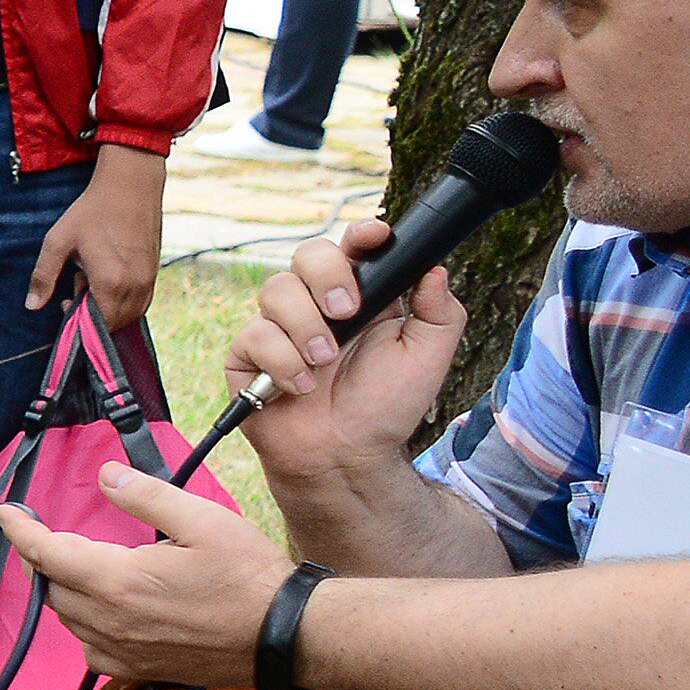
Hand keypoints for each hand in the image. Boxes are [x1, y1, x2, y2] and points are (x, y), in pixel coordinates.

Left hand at [0, 464, 286, 689]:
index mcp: (119, 582)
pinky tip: (103, 610)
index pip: (46, 554)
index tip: (4, 513)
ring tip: (74, 566)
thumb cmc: (250, 577)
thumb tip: (106, 475)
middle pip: (52, 589)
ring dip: (63, 592)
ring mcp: (125, 652)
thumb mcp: (202, 521)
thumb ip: (146, 497)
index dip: (20, 531)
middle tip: (45, 535)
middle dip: (42, 559)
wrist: (285, 636)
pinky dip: (85, 625)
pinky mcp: (141, 669)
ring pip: (69, 620)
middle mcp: (112, 622)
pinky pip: (92, 649)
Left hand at [29, 146, 167, 329]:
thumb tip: (32, 306)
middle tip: (79, 283)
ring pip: (131, 314)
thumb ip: (43, 276)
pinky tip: (111, 277)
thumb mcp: (58, 241)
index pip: (98, 325)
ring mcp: (149, 279)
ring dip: (111, 308)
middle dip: (94, 314)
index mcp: (111, 281)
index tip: (66, 300)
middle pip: (115, 323)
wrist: (130, 186)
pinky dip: (125, 300)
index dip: (79, 320)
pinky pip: (142, 301)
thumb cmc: (91, 212)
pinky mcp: (156, 272)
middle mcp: (135, 286)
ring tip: (94, 278)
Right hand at [224, 209, 471, 483]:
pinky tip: (302, 387)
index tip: (375, 236)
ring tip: (325, 364)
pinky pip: (255, 335)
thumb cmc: (386, 407)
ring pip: (277, 290)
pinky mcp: (249, 353)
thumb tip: (436, 269)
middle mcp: (317, 303)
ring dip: (306, 328)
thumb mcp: (426, 359)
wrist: (345, 456)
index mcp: (362, 295)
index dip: (361, 234)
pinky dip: (283, 363)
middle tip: (346, 311)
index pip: (355, 249)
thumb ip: (440, 313)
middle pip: (308, 253)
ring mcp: (280, 326)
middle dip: (327, 276)